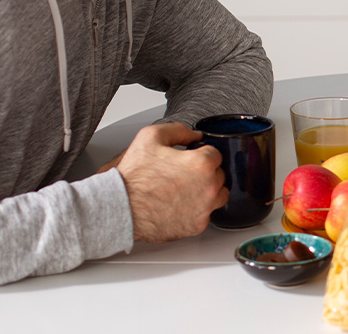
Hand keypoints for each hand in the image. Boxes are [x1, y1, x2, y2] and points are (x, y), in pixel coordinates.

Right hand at [117, 122, 227, 243]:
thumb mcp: (150, 137)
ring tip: (185, 189)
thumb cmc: (132, 177)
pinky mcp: (197, 225)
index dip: (200, 154)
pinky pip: (206, 214)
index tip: (190, 159)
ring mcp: (204, 208)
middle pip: (219, 174)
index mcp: (202, 164)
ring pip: (218, 195)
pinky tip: (180, 205)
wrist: (119, 208)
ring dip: (207, 191)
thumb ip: (178, 130)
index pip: (215, 154)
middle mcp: (209, 187)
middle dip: (205, 172)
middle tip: (183, 174)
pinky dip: (197, 210)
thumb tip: (195, 135)